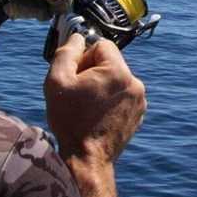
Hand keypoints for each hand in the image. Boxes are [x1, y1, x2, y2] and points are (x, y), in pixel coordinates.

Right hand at [44, 34, 146, 165]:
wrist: (87, 159)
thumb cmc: (70, 121)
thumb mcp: (57, 80)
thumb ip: (66, 51)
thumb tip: (77, 37)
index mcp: (118, 71)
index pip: (101, 45)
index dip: (84, 57)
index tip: (76, 76)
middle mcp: (134, 82)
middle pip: (109, 62)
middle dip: (92, 72)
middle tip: (78, 93)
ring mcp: (139, 100)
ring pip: (116, 80)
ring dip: (101, 87)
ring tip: (87, 107)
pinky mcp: (138, 114)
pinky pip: (122, 96)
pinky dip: (110, 101)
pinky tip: (96, 116)